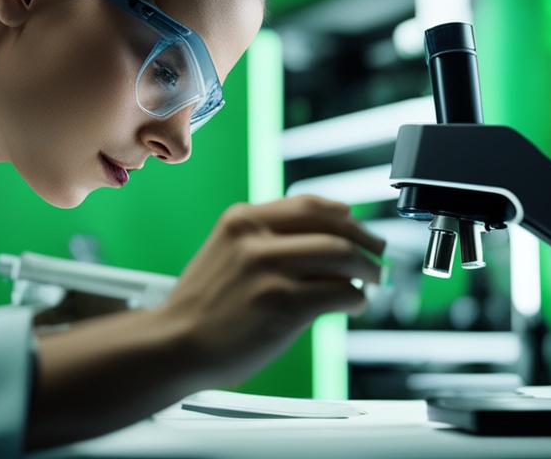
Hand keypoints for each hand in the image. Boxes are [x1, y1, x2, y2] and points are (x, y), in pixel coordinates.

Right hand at [160, 195, 385, 385]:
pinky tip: (353, 305)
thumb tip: (329, 233)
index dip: (343, 215)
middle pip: (333, 227)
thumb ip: (267, 240)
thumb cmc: (202, 308)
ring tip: (371, 281)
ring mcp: (268, 270)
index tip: (357, 225)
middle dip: (366, 241)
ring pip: (343, 257)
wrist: (173, 345)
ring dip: (367, 269)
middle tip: (378, 255)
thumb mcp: (225, 253)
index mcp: (241, 220)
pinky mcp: (283, 304)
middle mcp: (254, 238)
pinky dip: (356, 298)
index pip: (308, 204)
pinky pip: (340, 293)